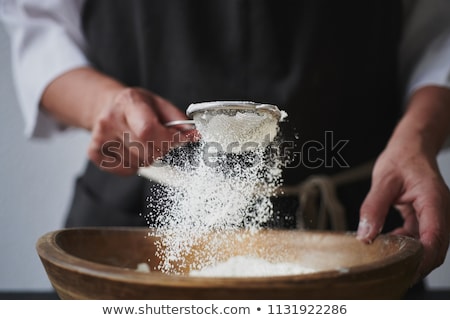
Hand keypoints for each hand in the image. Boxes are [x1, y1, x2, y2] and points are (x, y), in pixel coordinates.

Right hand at [41, 67, 196, 174]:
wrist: (106, 106)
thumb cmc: (136, 106)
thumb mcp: (159, 103)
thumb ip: (178, 119)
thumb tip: (194, 135)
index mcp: (129, 103)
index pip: (149, 130)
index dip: (168, 140)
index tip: (179, 140)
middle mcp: (110, 119)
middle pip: (146, 151)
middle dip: (161, 150)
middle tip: (159, 141)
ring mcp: (100, 137)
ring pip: (138, 163)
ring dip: (147, 157)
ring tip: (141, 142)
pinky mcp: (94, 153)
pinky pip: (126, 170)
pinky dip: (134, 165)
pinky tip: (130, 150)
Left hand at [358, 147, 449, 280]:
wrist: (411, 148)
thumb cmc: (401, 159)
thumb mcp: (382, 181)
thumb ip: (373, 208)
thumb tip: (365, 235)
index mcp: (434, 200)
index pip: (434, 238)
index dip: (422, 259)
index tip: (405, 270)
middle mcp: (440, 211)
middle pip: (436, 248)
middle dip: (418, 264)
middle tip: (393, 273)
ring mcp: (435, 216)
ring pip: (429, 245)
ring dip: (411, 255)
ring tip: (387, 259)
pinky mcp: (427, 218)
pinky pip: (421, 238)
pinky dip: (407, 244)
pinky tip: (389, 243)